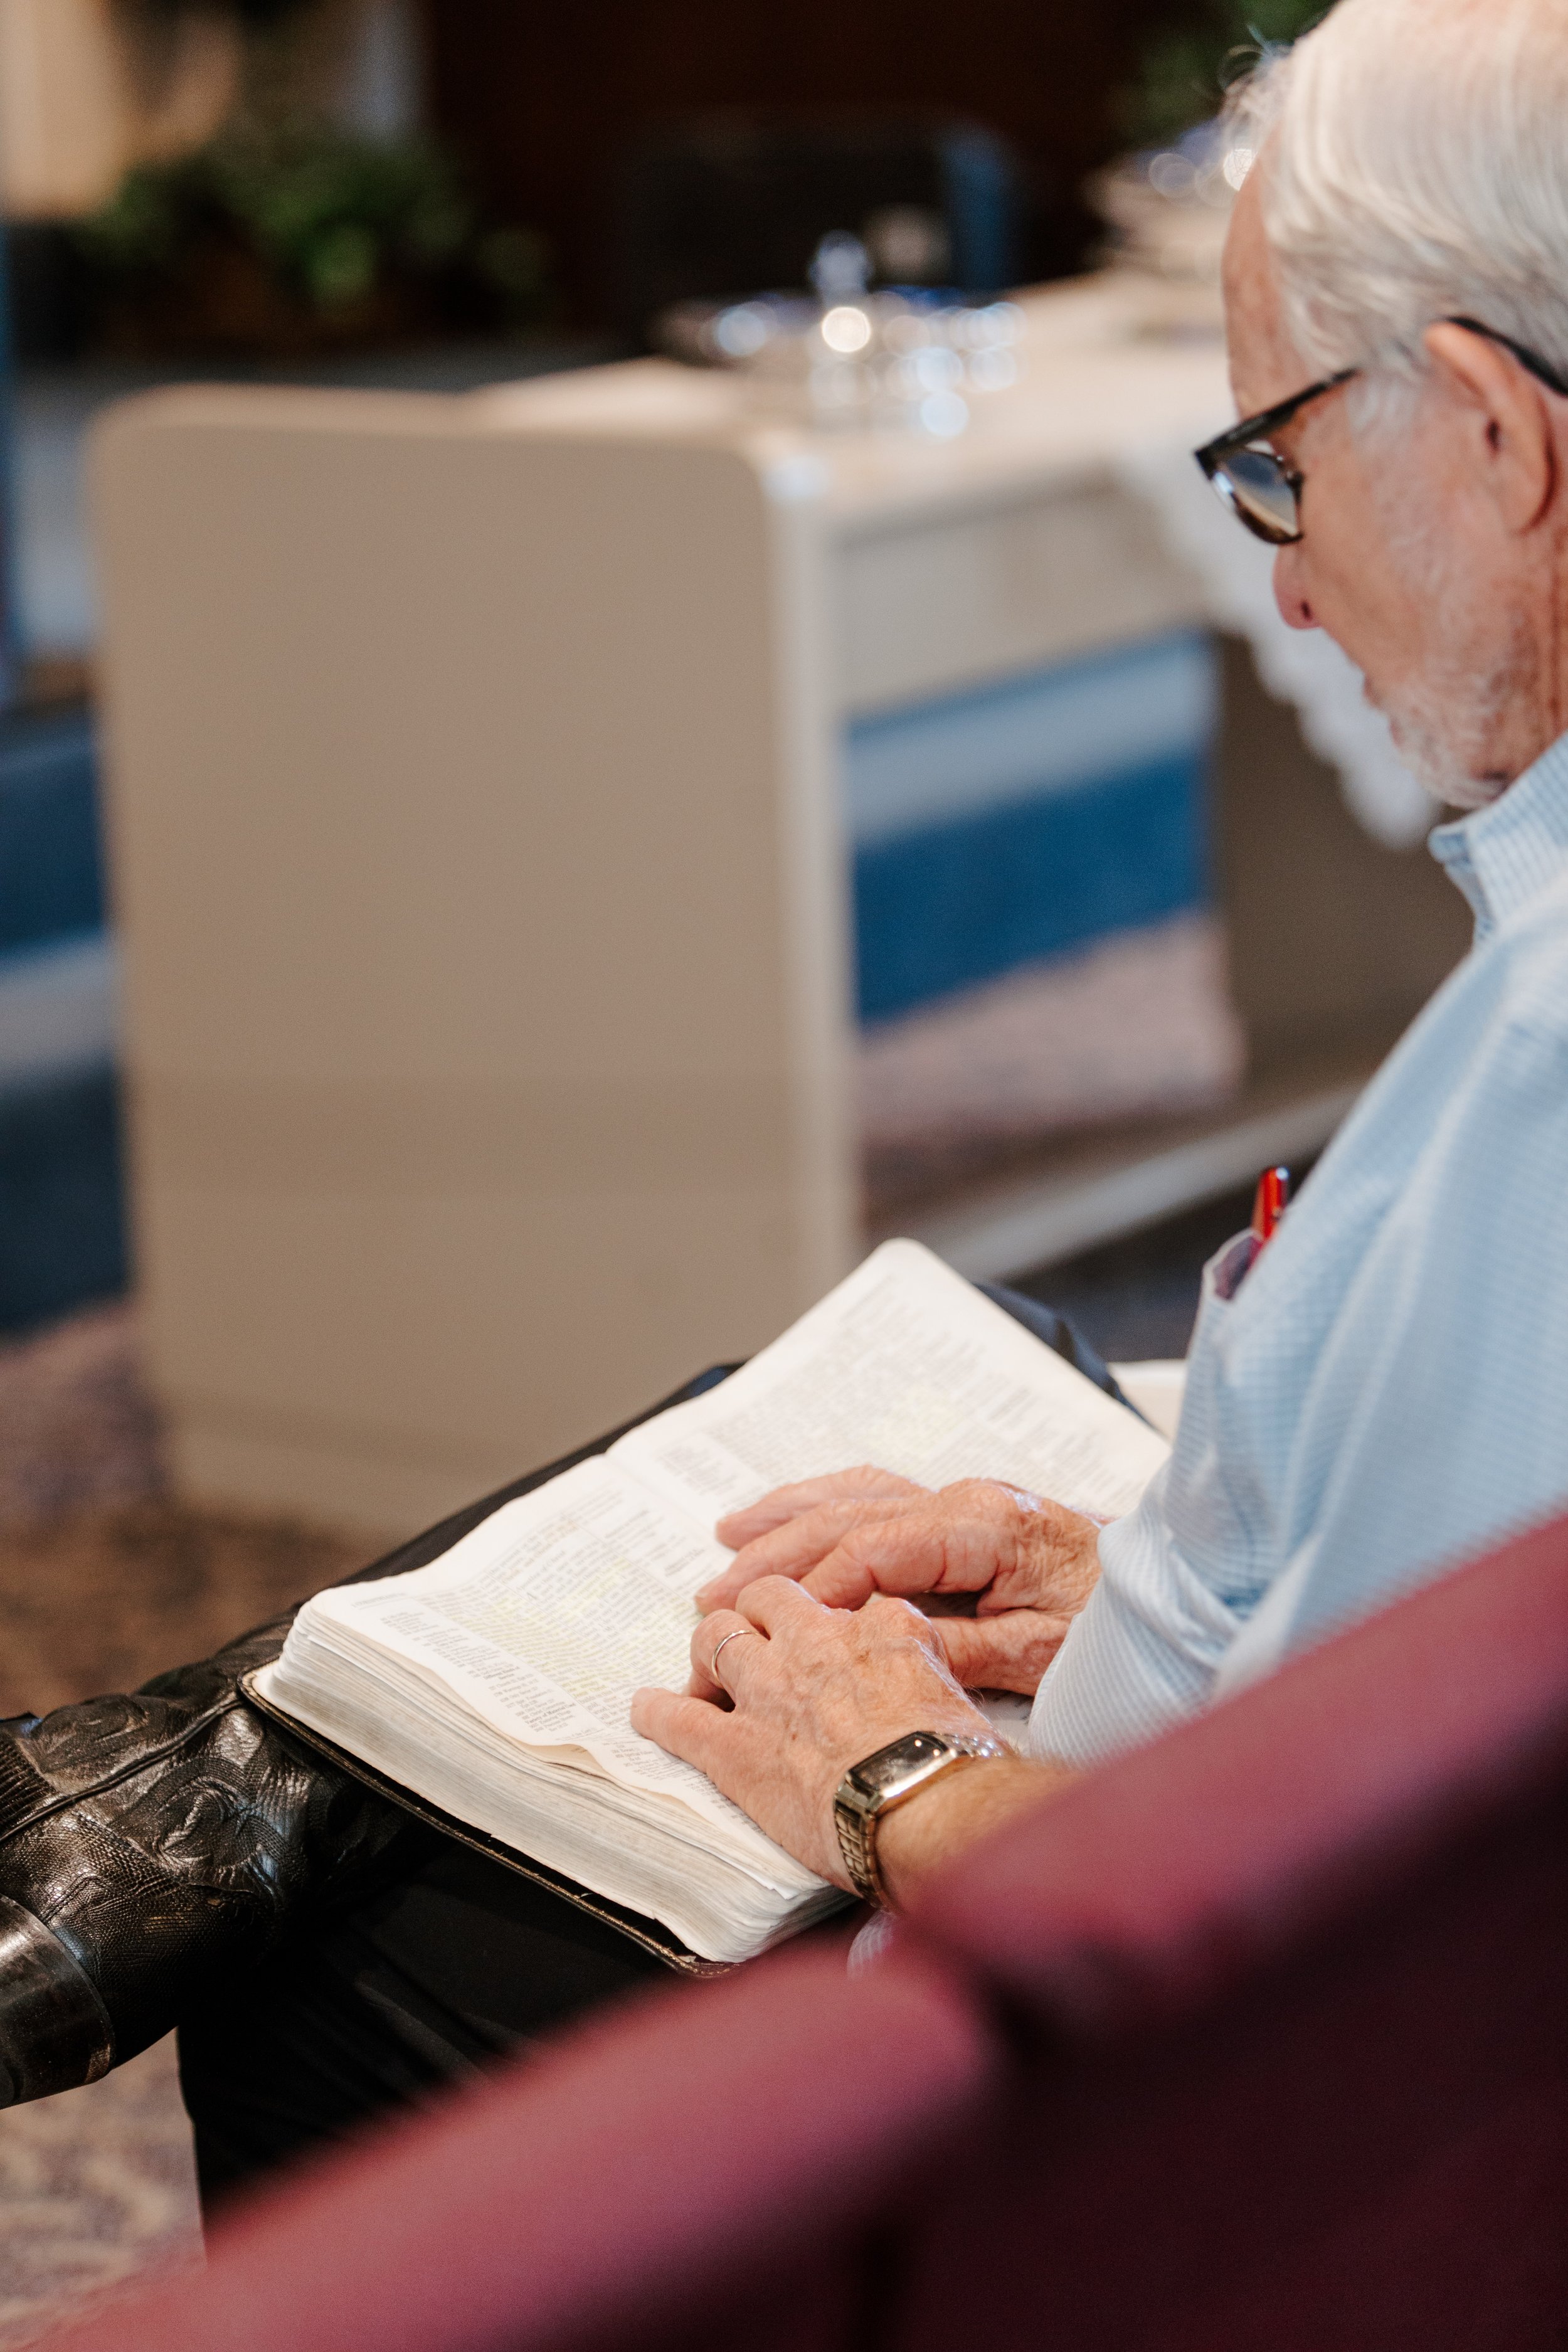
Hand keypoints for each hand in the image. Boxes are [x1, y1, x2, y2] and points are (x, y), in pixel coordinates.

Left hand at [629, 1577, 995, 1888]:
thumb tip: (932, 1702)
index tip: (831, 1635)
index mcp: (882, 1627)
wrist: (924, 1805)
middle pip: (770, 1596)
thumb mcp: (963, 1697)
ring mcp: (770, 1690)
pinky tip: (645, 1710)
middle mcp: (819, 1642)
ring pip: (716, 1635)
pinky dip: (657, 1712)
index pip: (847, 1599)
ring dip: (708, 1648)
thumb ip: (932, 1679)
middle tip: (754, 1633)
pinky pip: (679, 1717)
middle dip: (757, 1609)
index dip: (833, 1618)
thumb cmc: (958, 1766)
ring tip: (704, 1665)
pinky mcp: (736, 1746)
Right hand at [693, 1467, 1103, 1695]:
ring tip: (727, 1537)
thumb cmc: (1109, 1621)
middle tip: (716, 1591)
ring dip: (786, 1517)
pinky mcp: (959, 1511)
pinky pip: (875, 1498)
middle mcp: (963, 1498)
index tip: (769, 1625)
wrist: (1164, 1590)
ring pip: (852, 1497)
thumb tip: (872, 1643)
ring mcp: (958, 1499)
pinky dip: (823, 1504)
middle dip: (775, 1553)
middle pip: (847, 1517)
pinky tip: (787, 1514)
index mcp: (981, 1523)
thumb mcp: (1037, 1650)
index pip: (871, 1550)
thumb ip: (951, 1644)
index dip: (813, 1588)